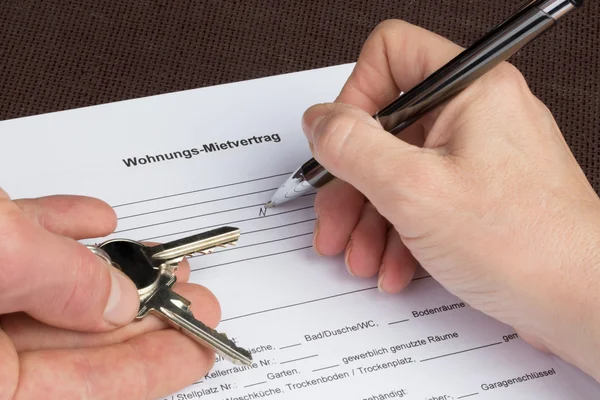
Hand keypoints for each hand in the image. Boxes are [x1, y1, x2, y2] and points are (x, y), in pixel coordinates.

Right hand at [0, 190, 219, 398]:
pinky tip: (98, 222)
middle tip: (190, 300)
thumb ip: (65, 282)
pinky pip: (16, 252)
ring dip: (104, 271)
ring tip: (159, 260)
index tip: (198, 350)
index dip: (150, 368)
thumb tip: (119, 300)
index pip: (84, 388)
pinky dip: (58, 235)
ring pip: (45, 295)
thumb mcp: (2, 253)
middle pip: (70, 342)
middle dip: (138, 314)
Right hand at [302, 20, 599, 380]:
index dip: (354, 96)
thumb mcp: (415, 191)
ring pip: (398, 170)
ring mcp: (476, 156)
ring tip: (363, 255)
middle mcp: (475, 115)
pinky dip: (399, 232)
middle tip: (335, 219)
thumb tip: (320, 122)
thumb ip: (354, 148)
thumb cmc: (525, 245)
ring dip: (370, 217)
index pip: (389, 55)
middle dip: (352, 181)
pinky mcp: (477, 194)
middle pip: (385, 126)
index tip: (340, 145)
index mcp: (470, 89)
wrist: (582, 304)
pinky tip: (394, 265)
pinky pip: (421, 199)